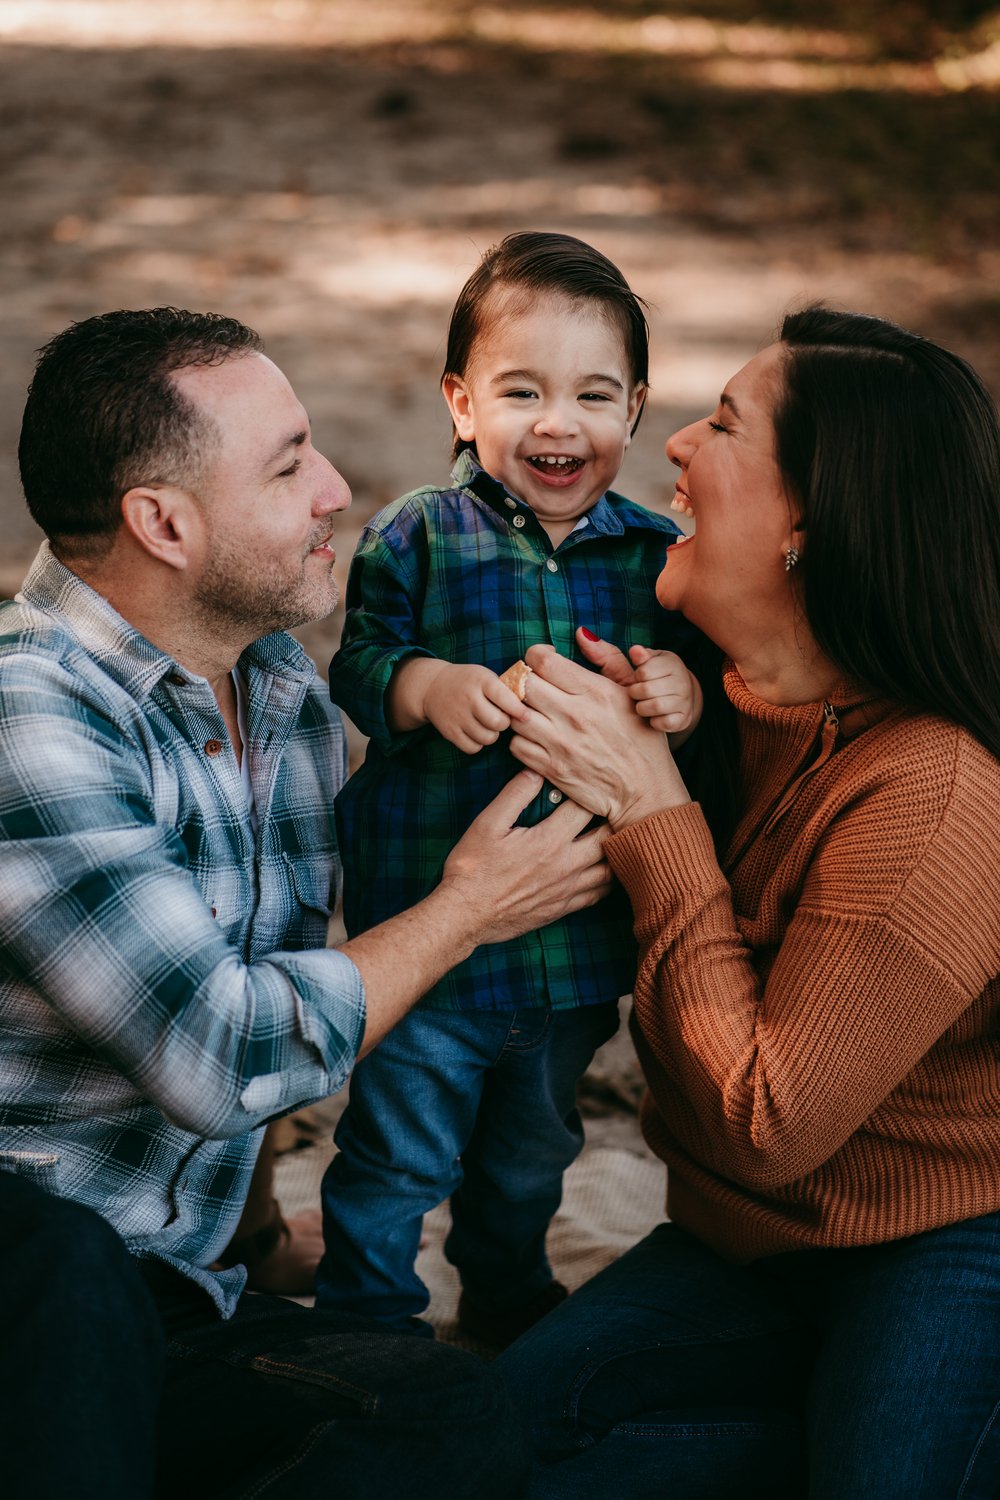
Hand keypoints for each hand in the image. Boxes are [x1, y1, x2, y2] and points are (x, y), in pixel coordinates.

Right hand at [423, 662, 523, 753]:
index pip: (505, 698)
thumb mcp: (485, 676)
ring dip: (492, 735)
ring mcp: (457, 715)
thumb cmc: (469, 682)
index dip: (518, 710)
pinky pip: (473, 748)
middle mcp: (469, 698)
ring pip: (487, 738)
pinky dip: (478, 744)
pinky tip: (475, 732)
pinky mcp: (449, 731)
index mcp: (482, 680)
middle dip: (504, 723)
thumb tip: (530, 710)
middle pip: (498, 723)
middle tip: (500, 718)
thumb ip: (505, 690)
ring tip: (487, 725)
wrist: (432, 686)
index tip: (526, 716)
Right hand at [440, 770, 611, 940]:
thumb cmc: (472, 868)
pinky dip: (607, 880)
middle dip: (612, 820)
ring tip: (611, 837)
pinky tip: (601, 869)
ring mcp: (567, 889)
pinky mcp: (563, 908)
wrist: (465, 916)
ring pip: (610, 869)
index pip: (586, 808)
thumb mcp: (487, 824)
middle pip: (608, 838)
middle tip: (610, 808)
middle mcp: (566, 866)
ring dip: (614, 851)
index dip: (591, 792)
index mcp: (549, 840)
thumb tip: (536, 771)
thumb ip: (515, 795)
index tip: (590, 784)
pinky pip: (599, 894)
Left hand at [510, 644, 690, 829]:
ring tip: (532, 712)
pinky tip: (535, 737)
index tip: (542, 663)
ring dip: (519, 711)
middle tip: (529, 686)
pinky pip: (516, 746)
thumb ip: (608, 659)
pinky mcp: (551, 769)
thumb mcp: (632, 693)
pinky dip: (520, 739)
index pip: (542, 661)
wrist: (645, 790)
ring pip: (515, 715)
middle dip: (521, 681)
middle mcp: (574, 715)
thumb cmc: (642, 738)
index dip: (534, 657)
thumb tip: (582, 633)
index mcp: (595, 691)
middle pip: (522, 685)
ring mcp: (560, 744)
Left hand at [577, 630, 701, 739]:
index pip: (643, 671)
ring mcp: (683, 700)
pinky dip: (652, 723)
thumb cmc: (648, 682)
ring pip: (651, 707)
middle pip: (644, 690)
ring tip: (642, 706)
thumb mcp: (633, 666)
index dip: (636, 678)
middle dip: (635, 694)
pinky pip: (660, 723)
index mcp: (669, 662)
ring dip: (642, 709)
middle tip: (638, 695)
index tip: (638, 679)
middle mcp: (680, 679)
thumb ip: (608, 654)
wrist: (679, 703)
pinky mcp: (683, 719)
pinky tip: (650, 720)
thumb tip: (581, 633)